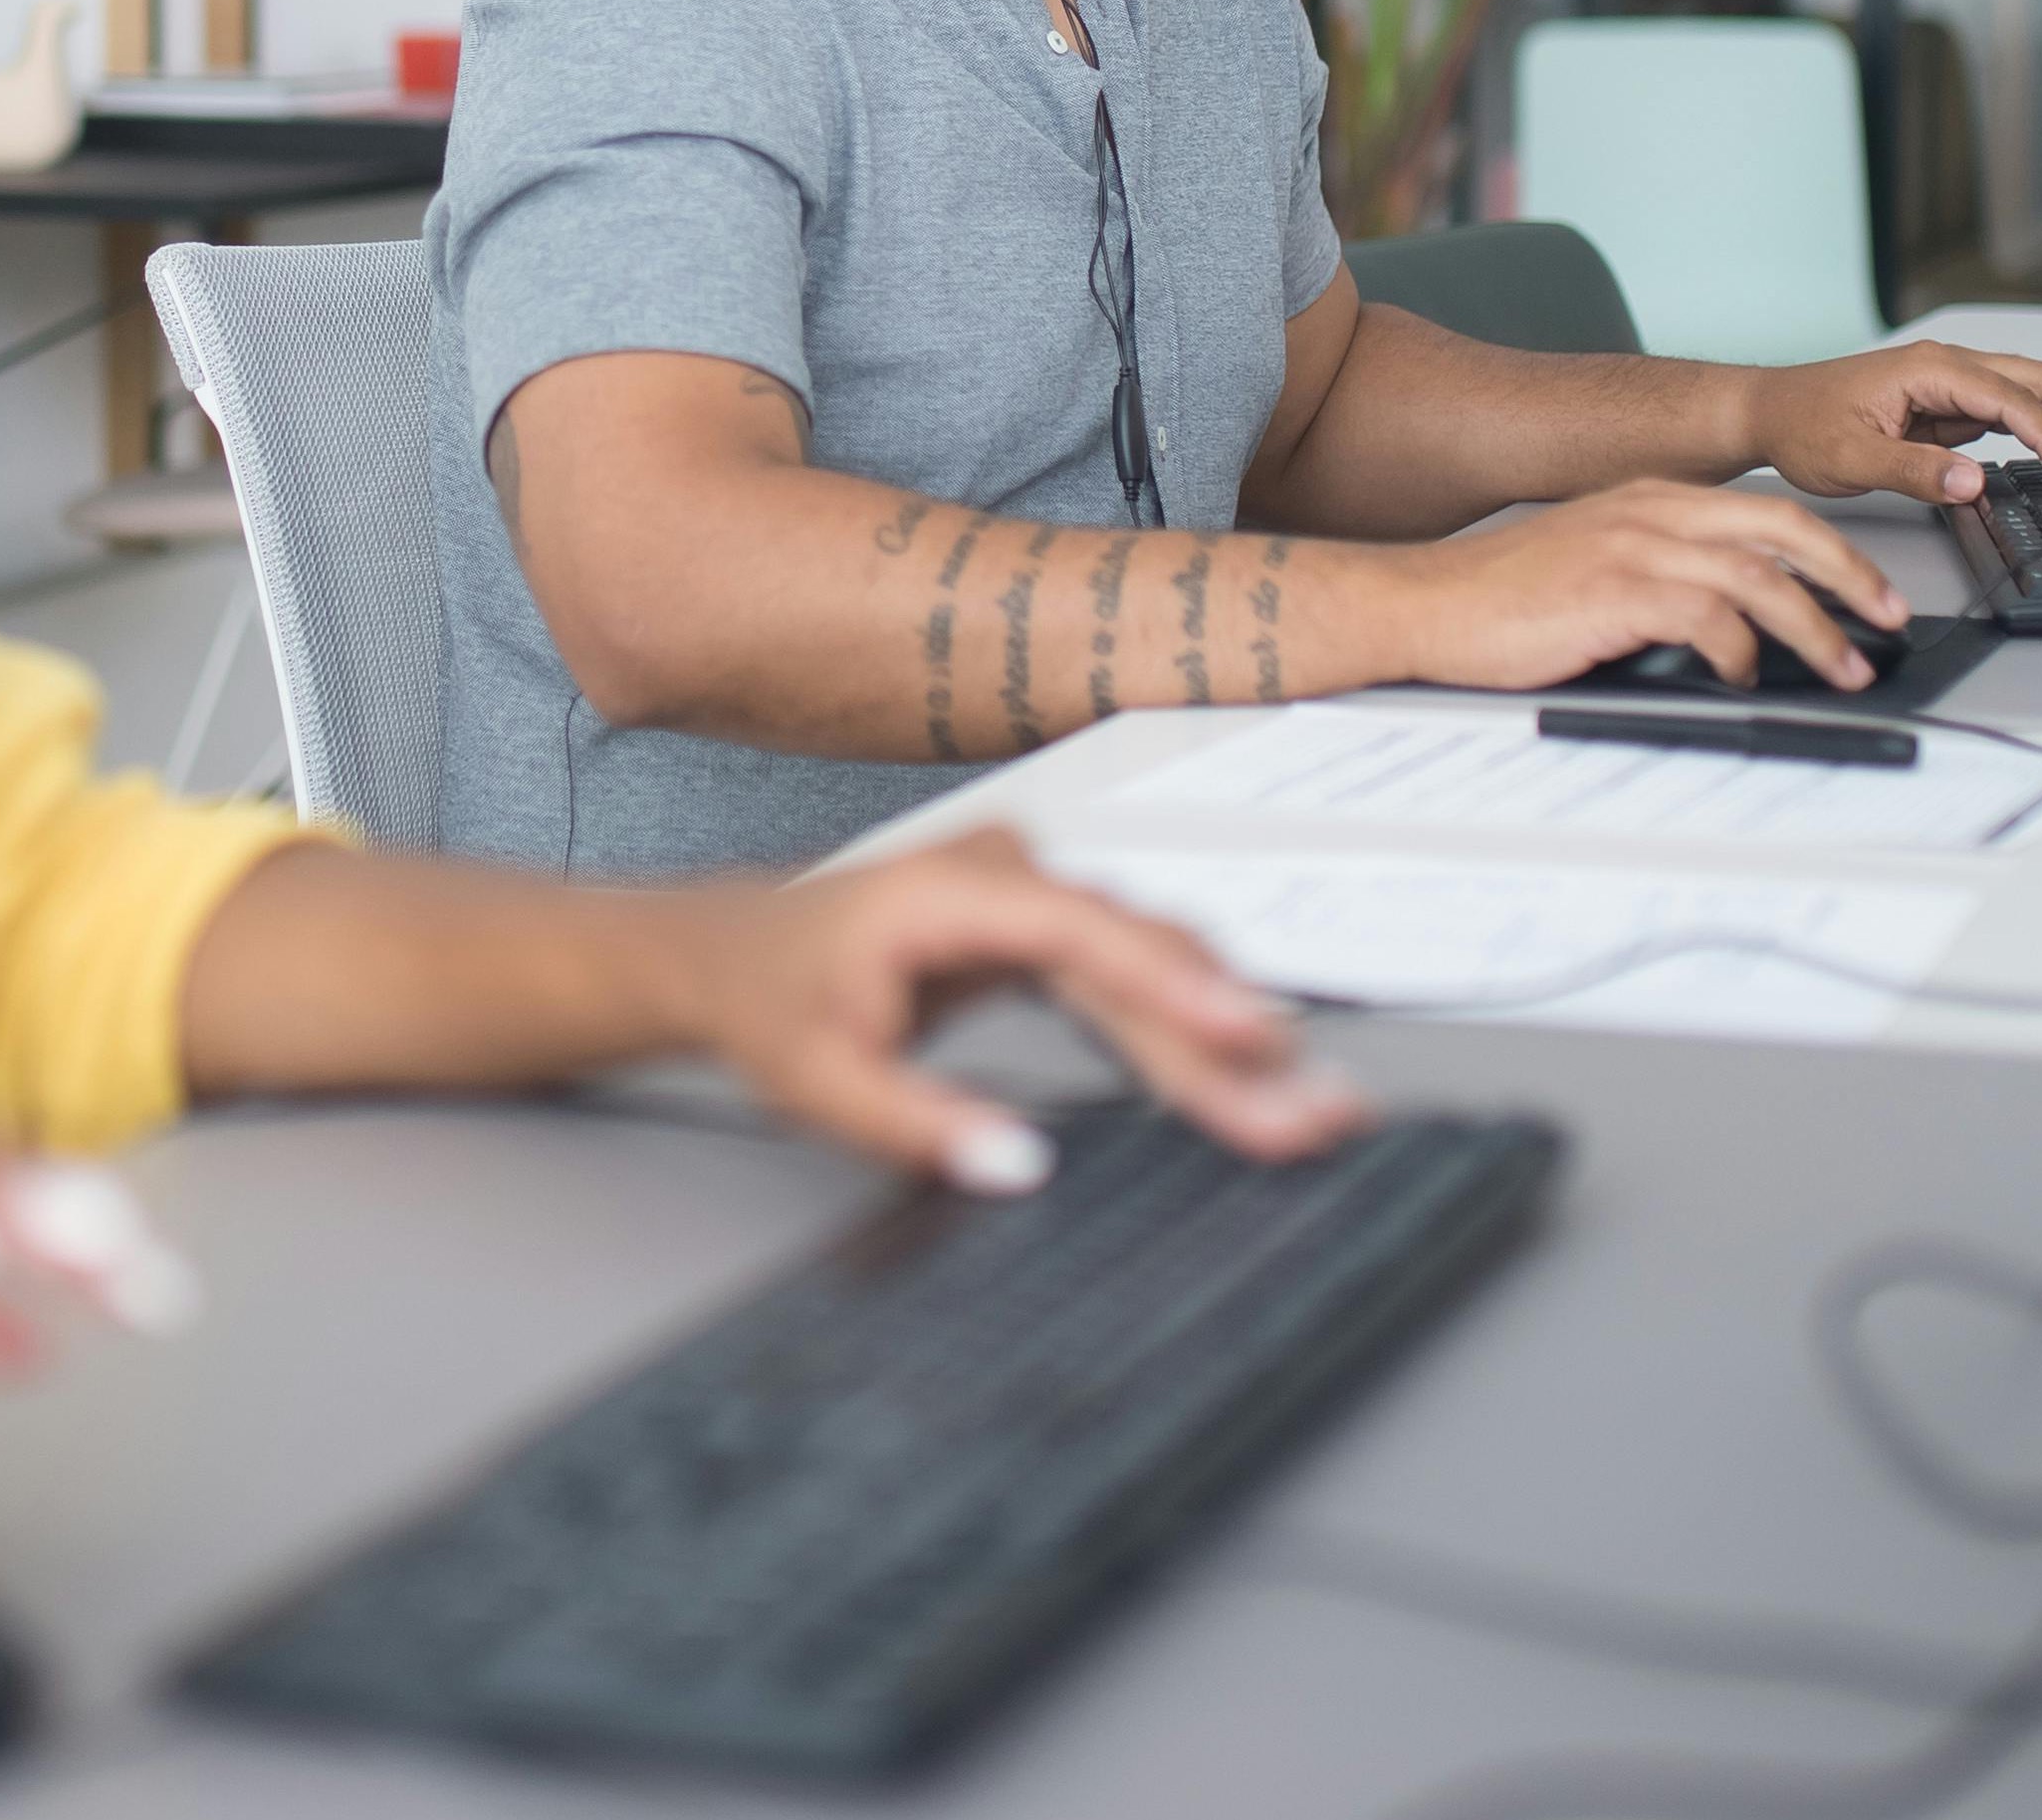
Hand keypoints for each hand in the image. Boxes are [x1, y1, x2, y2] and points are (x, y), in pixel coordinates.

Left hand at [660, 829, 1366, 1190]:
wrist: (726, 950)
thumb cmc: (765, 1000)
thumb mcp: (814, 1079)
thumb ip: (915, 1123)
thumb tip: (1019, 1167)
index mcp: (951, 891)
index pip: (1084, 933)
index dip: (1173, 985)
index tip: (1246, 1033)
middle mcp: (1010, 875)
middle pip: (1142, 960)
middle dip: (1233, 1042)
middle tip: (1314, 1112)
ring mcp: (1036, 897)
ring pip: (1156, 971)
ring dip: (1232, 1043)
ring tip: (1313, 1109)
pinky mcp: (1050, 933)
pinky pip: (1136, 984)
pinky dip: (1193, 1036)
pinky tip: (1255, 1080)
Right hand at [1399, 474, 1909, 691]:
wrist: (1423, 604)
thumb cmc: (1498, 601)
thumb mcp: (1591, 568)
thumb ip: (1658, 579)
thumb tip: (1730, 630)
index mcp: (1647, 500)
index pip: (1767, 513)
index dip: (1831, 552)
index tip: (1867, 592)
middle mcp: (1649, 511)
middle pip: (1784, 530)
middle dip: (1852, 577)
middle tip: (1888, 618)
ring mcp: (1633, 546)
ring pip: (1760, 578)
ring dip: (1816, 630)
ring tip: (1844, 667)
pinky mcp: (1616, 590)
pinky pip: (1710, 617)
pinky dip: (1742, 651)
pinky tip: (1744, 674)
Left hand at [1746, 340, 2041, 507]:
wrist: (1771, 412)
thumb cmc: (1802, 425)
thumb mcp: (1849, 457)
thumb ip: (1913, 471)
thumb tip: (1973, 481)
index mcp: (1931, 369)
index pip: (2012, 401)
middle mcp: (1950, 367)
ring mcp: (1954, 385)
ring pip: (2035, 393)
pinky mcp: (1951, 405)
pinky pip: (2013, 413)